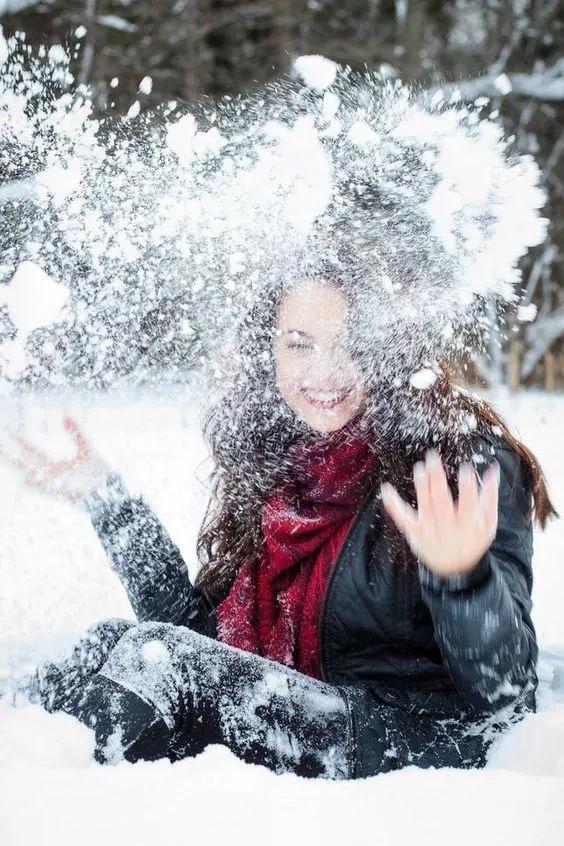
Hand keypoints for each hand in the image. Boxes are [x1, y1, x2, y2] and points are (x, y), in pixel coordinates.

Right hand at [0, 415, 110, 503]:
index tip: (10, 430)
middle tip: (1, 444)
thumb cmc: (96, 472)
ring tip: (7, 454)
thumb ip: (76, 432)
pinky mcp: (63, 492)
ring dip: (20, 467)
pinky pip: (46, 490)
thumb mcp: (85, 447)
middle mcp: (50, 474)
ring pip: (31, 475)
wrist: (108, 488)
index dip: (21, 441)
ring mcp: (55, 484)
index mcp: (54, 464)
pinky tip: (25, 480)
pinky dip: (36, 486)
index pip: (32, 450)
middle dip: (11, 453)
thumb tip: (66, 414)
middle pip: (26, 461)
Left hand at [380, 450, 499, 577]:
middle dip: (437, 479)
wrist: (454, 567)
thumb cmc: (473, 540)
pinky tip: (386, 489)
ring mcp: (428, 528)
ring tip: (420, 468)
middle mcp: (447, 525)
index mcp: (467, 522)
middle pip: (441, 500)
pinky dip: (393, 504)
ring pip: (424, 505)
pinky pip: (401, 517)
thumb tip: (493, 470)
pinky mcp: (414, 531)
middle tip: (433, 458)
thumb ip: (490, 496)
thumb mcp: (488, 523)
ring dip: (421, 486)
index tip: (465, 468)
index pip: (468, 502)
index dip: (467, 486)